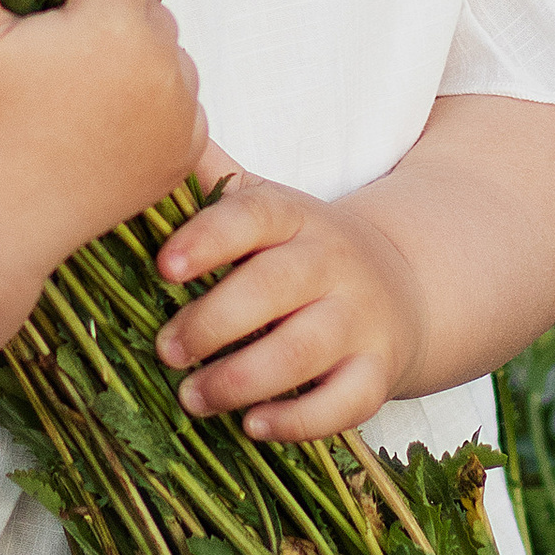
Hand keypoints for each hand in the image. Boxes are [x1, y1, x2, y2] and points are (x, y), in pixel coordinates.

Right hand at [0, 0, 206, 300]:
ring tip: (82, 61)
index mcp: (114, 25)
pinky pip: (181, 102)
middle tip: (60, 16)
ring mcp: (180, 118)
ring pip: (167, 50)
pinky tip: (105, 105)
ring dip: (135, 44)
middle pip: (146, 3)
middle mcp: (163, 68)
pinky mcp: (182, 158)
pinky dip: (154, 95)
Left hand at [152, 146, 425, 443]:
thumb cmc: (303, 251)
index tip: (163, 267)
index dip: (207, 239)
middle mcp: (331, 263)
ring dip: (241, 379)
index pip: (252, 216)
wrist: (404, 285)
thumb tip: (150, 127)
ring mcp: (360, 319)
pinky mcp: (378, 372)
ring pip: (303, 350)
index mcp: (294, 217)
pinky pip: (345, 402)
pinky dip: (298, 421)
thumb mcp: (267, 208)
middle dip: (211, 323)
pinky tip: (254, 427)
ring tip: (192, 397)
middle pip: (272, 287)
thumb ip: (212, 183)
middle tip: (165, 350)